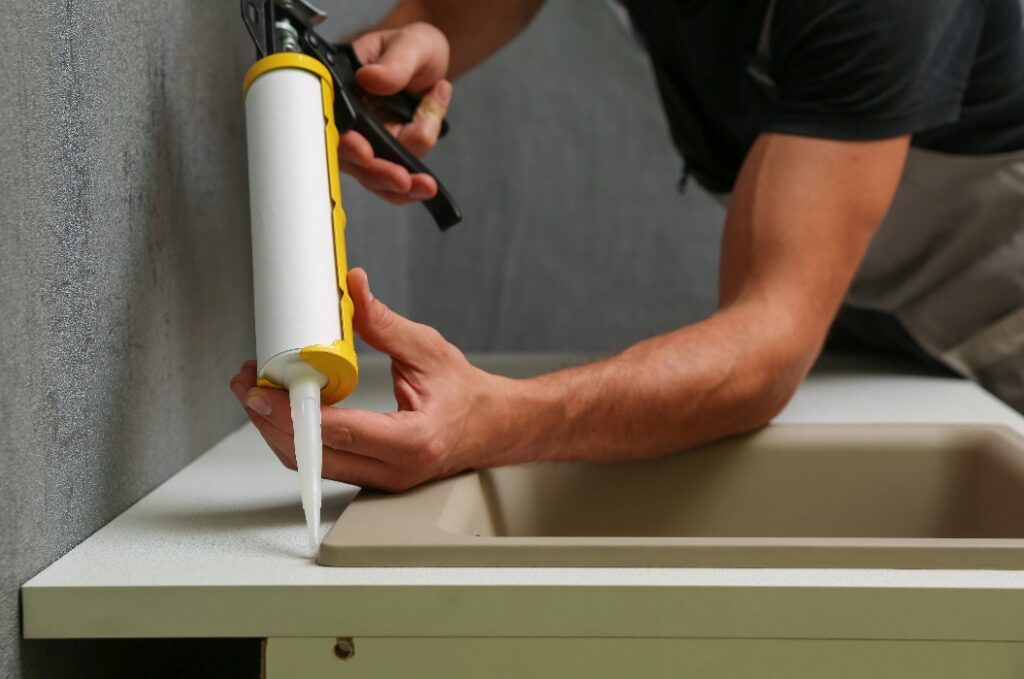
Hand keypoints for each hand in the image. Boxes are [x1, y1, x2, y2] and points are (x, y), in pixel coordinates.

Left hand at [229, 268, 512, 491]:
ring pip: (311, 464)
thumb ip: (383, 322)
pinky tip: (287, 409)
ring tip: (261, 394)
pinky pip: (323, 461)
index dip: (294, 412)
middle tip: (250, 387)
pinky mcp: (371, 477)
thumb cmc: (468, 395)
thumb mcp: (427, 349)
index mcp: (413, 441)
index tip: (265, 391)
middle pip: (312, 455)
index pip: (339, 431)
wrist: (494, 427)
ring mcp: (381, 479)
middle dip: (271, 421)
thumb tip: (352, 288)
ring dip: (278, 430)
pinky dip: (298, 436)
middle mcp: (394, 469)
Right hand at [340, 23, 452, 205]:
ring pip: (377, 176)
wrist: (429, 61)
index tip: (364, 151)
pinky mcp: (388, 156)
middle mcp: (351, 121)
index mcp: (343, 90)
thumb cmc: (412, 48)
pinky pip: (395, 181)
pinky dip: (412, 187)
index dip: (346, 141)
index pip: (334, 122)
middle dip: (379, 172)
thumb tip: (374, 78)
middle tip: (402, 179)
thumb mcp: (409, 45)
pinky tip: (426, 188)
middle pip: (354, 159)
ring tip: (426, 185)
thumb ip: (394, 62)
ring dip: (401, 185)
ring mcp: (369, 142)